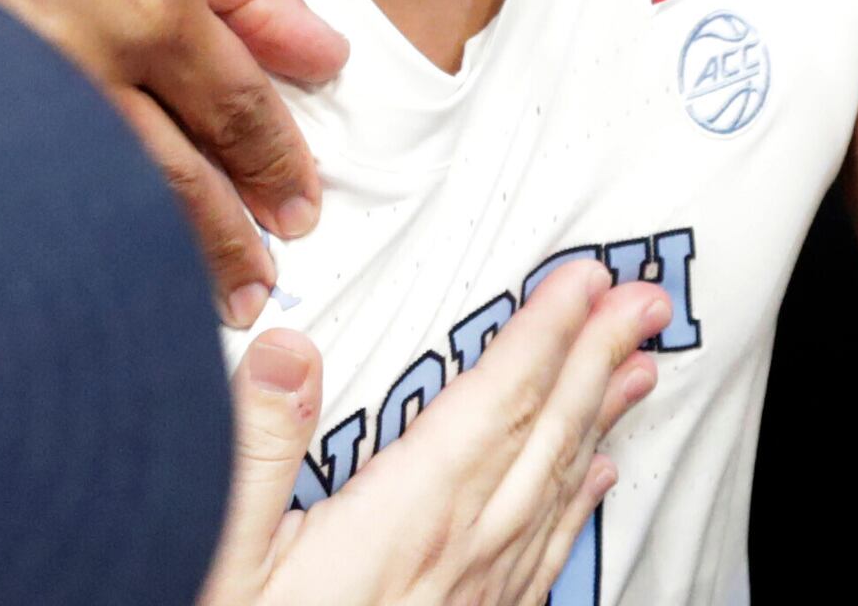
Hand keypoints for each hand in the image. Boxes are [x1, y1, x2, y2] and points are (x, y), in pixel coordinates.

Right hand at [0, 0, 352, 318]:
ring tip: (187, 298)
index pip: (238, 114)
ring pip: (87, 193)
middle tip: (258, 284)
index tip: (300, 207)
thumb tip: (315, 57)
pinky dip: (41, 219)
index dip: (276, 166)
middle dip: (224, 237)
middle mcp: (76, 57)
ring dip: (145, 251)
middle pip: (170, 180)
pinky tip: (61, 253)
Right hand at [197, 260, 665, 605]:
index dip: (543, 334)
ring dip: (598, 420)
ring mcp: (467, 601)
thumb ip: (256, 447)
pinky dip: (575, 505)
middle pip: (540, 437)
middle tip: (640, 300)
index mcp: (401, 522)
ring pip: (553, 492)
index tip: (584, 283)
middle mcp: (453, 558)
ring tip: (637, 368)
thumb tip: (287, 347)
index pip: (492, 404)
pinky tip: (594, 479)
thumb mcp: (217, 550)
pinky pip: (542, 558)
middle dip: (594, 359)